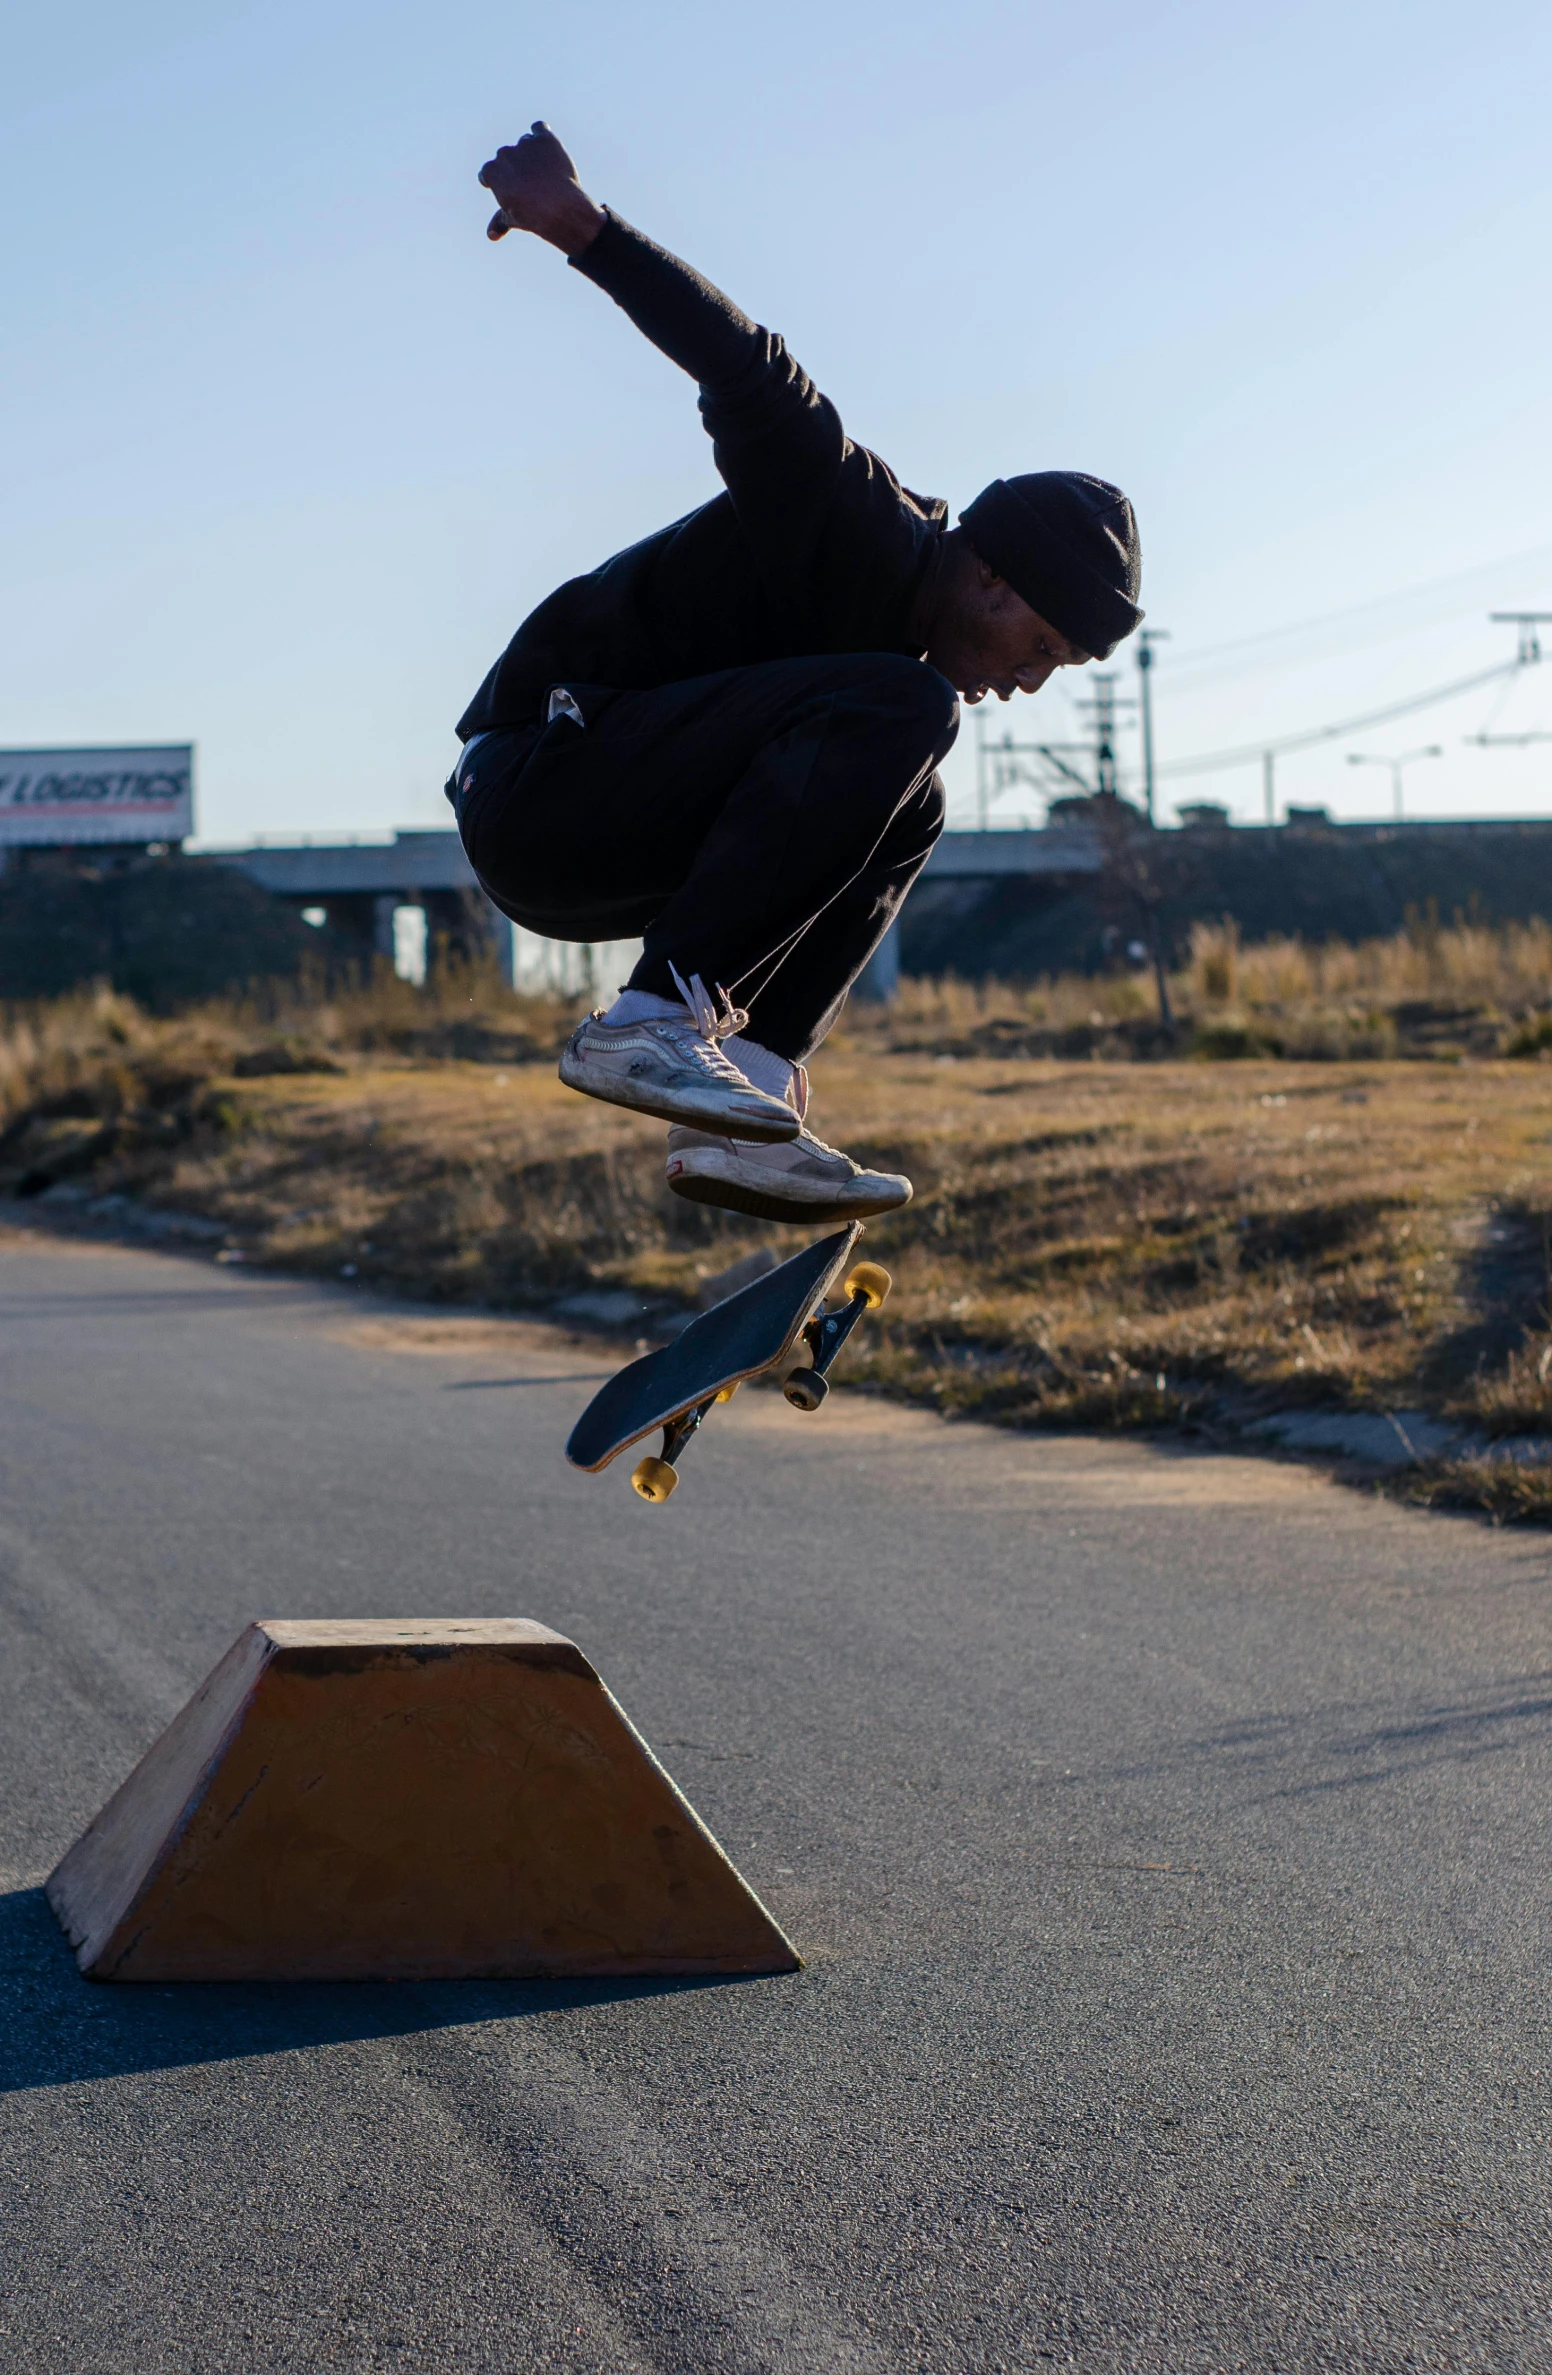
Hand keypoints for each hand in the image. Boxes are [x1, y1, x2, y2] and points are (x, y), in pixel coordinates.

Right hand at [478, 122, 604, 254]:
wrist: (559, 208)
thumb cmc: (533, 216)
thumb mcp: (514, 219)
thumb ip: (500, 221)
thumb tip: (491, 235)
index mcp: (492, 171)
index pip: (489, 172)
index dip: (498, 181)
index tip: (508, 189)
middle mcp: (505, 153)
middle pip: (507, 157)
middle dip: (516, 167)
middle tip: (530, 183)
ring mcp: (524, 144)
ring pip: (524, 144)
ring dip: (531, 153)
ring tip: (544, 172)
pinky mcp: (544, 139)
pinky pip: (539, 129)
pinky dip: (541, 135)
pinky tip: (547, 148)